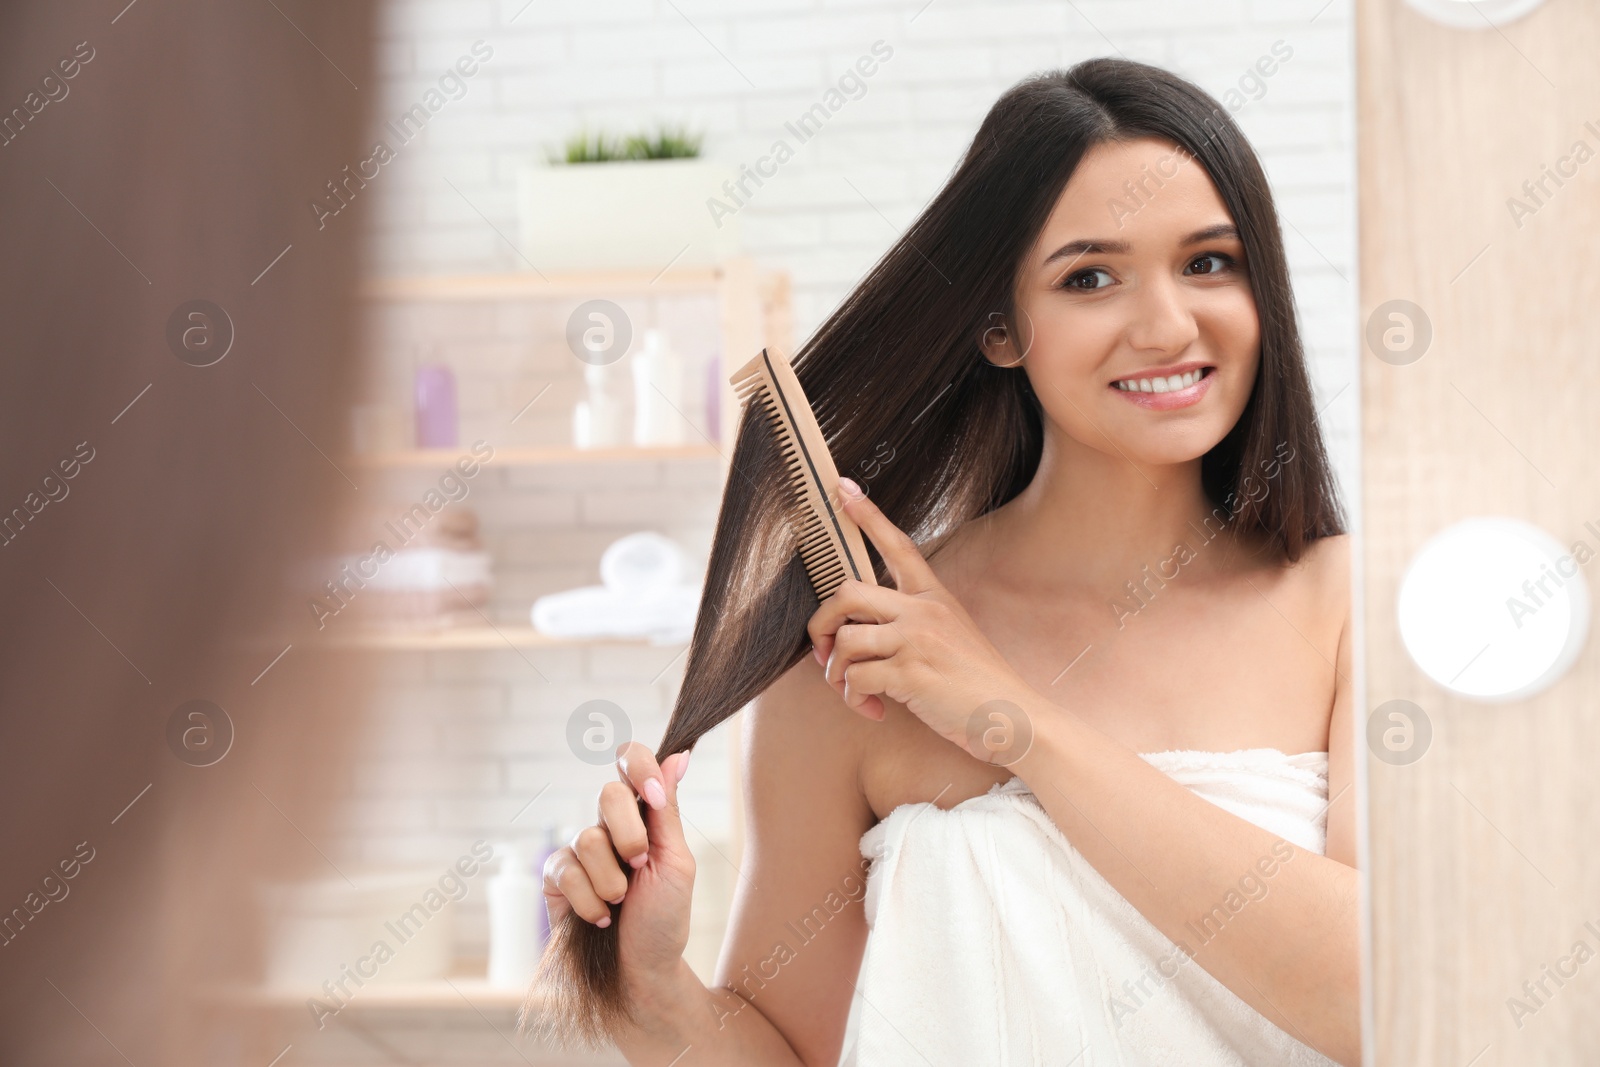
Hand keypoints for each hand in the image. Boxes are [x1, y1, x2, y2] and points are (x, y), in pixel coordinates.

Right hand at [541, 743, 695, 988]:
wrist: (641, 972)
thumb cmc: (664, 920)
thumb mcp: (677, 863)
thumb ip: (668, 811)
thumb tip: (679, 754)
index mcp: (643, 816)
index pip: (632, 762)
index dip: (639, 767)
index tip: (655, 797)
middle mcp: (609, 826)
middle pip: (607, 794)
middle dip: (630, 835)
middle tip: (640, 866)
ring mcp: (579, 851)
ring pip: (587, 838)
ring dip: (612, 880)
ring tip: (622, 902)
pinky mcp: (555, 878)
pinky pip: (565, 870)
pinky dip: (589, 899)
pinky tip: (602, 918)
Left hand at [807, 478, 1037, 759]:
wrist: (1012, 717)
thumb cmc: (977, 686)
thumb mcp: (951, 639)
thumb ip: (910, 627)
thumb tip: (858, 635)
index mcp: (935, 598)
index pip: (898, 546)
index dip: (866, 515)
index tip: (840, 487)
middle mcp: (924, 611)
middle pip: (846, 592)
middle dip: (820, 624)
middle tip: (824, 655)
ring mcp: (917, 640)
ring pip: (844, 639)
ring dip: (837, 673)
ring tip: (855, 692)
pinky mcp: (910, 673)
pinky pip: (855, 677)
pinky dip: (855, 698)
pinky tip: (875, 710)